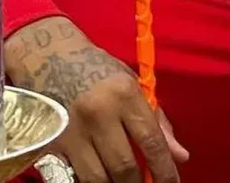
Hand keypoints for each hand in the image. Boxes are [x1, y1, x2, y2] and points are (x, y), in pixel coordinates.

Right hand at [5, 16, 187, 182]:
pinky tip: (99, 178)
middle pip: (123, 167)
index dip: (164, 169)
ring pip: (95, 178)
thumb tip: (180, 156)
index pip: (151, 141)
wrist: (49, 59)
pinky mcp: (49, 144)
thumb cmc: (100, 72)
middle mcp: (98, 114)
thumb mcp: (134, 85)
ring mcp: (71, 131)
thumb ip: (158, 121)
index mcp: (125, 95)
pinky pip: (69, 176)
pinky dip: (86, 182)